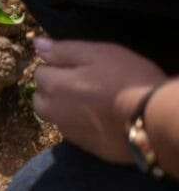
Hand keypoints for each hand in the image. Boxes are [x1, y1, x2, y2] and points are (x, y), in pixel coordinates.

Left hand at [32, 37, 166, 164]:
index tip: (76, 67)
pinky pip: (74, 132)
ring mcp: (69, 132)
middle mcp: (54, 111)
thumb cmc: (127, 79)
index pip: (39, 73)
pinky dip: (80, 125)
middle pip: (41, 99)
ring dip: (64, 109)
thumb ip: (64, 50)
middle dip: (52, 91)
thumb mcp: (98, 54)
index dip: (56, 67)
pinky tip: (99, 119)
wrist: (153, 120)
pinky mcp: (86, 147)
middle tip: (79, 85)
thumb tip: (37, 43)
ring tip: (89, 103)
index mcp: (54, 86)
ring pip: (55, 118)